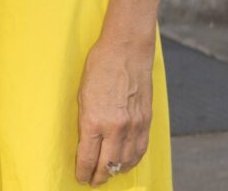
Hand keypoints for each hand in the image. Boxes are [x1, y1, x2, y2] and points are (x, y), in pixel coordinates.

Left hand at [75, 36, 153, 184]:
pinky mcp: (146, 122)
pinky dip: (132, 161)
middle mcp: (115, 128)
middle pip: (107, 165)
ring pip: (125, 162)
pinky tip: (126, 163)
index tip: (81, 177)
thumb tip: (87, 142)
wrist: (126, 50)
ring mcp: (133, 126)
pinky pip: (140, 150)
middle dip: (98, 177)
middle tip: (93, 181)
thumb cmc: (100, 66)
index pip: (88, 158)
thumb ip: (86, 121)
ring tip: (108, 173)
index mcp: (94, 120)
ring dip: (116, 171)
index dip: (84, 171)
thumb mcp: (83, 94)